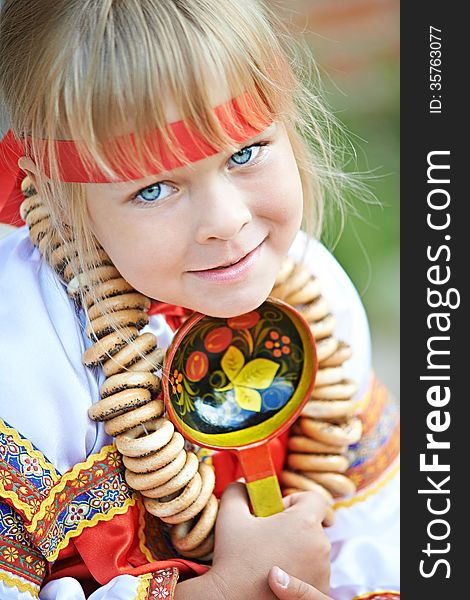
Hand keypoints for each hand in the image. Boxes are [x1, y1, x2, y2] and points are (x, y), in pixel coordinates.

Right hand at [206, 483, 330, 599]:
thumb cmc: (234, 558)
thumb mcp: (230, 515)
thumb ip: (237, 491)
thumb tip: (243, 483)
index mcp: (304, 522)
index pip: (315, 498)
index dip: (296, 500)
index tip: (276, 512)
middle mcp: (321, 546)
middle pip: (312, 525)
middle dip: (292, 527)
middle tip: (266, 538)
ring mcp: (324, 571)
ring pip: (313, 549)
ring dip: (296, 550)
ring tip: (269, 561)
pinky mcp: (321, 591)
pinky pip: (314, 572)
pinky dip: (300, 572)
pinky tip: (276, 579)